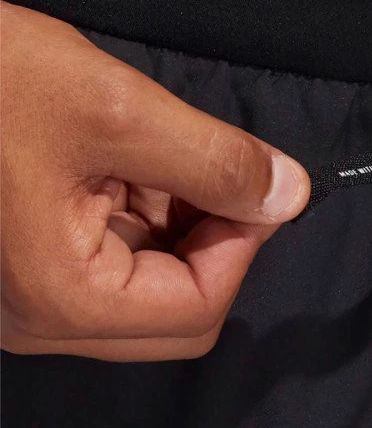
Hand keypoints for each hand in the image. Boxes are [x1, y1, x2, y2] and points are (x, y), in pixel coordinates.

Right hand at [1, 3, 309, 360]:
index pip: (201, 307)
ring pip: (150, 291)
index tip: (245, 182)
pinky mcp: (22, 274)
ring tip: (134, 155)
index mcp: (62, 299)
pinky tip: (112, 165)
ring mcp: (27, 303)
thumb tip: (289, 194)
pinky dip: (135, 219)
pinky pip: (110, 270)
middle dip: (206, 240)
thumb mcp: (112, 107)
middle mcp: (41, 321)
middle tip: (194, 168)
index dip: (240, 242)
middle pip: (179, 314)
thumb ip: (214, 160)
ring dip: (171, 226)